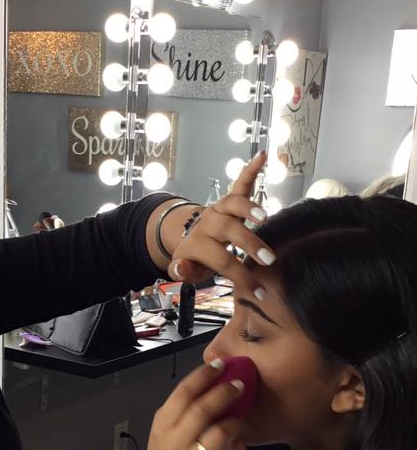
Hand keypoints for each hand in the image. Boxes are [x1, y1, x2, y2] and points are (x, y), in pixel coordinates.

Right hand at [137, 363, 246, 449]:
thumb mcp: (164, 430)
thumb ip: (183, 410)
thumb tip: (213, 382)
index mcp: (163, 424)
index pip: (183, 392)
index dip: (203, 375)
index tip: (220, 364)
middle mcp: (174, 442)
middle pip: (201, 410)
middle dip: (223, 393)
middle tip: (240, 384)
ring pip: (218, 436)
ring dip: (233, 423)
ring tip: (240, 419)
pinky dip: (239, 448)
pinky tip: (240, 442)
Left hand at [169, 152, 275, 285]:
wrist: (190, 237)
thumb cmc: (196, 258)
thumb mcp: (187, 270)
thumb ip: (184, 272)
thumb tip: (181, 269)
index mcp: (198, 244)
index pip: (222, 260)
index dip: (241, 277)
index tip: (258, 292)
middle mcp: (208, 223)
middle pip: (229, 230)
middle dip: (249, 243)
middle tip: (268, 258)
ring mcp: (219, 209)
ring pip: (232, 203)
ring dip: (249, 207)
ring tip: (264, 216)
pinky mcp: (228, 200)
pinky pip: (240, 183)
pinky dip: (250, 169)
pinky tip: (262, 157)